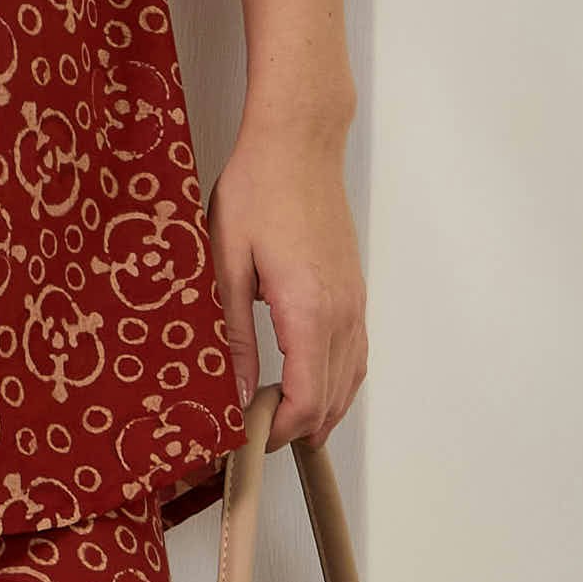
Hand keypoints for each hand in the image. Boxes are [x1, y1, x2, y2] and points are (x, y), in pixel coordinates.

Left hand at [209, 114, 365, 447]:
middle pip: (332, 399)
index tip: (246, 438)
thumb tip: (237, 392)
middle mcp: (341, 312)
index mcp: (308, 308)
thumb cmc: (258, 190)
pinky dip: (338, 384)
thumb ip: (233, 334)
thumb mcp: (226, 263)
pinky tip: (315, 390)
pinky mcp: (355, 291)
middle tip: (253, 439)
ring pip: (350, 380)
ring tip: (282, 430)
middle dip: (296, 430)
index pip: (307, 399)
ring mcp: (354, 302)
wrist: (299, 143)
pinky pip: (356, 354)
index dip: (278, 431)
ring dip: (321, 413)